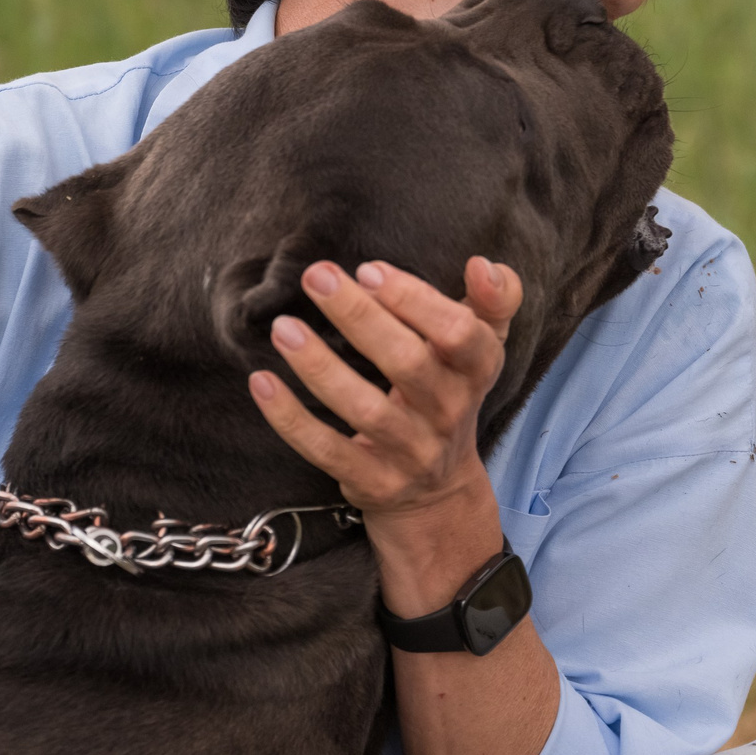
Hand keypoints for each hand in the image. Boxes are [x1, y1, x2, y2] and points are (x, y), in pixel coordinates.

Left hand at [248, 255, 521, 525]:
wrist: (436, 490)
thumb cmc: (448, 392)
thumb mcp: (481, 347)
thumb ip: (493, 300)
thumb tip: (484, 264)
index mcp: (476, 370)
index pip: (459, 333)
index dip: (416, 300)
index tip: (370, 270)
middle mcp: (449, 412)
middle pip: (408, 363)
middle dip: (359, 317)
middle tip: (317, 276)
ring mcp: (411, 451)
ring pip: (365, 409)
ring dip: (319, 366)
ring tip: (283, 327)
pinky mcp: (372, 481)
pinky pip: (327, 450)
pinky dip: (292, 419)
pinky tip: (262, 382)